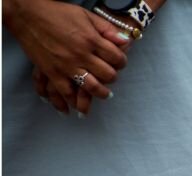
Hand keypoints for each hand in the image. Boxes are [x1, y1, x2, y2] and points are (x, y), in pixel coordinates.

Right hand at [7, 0, 126, 113]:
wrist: (27, 14)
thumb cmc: (57, 12)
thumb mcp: (86, 15)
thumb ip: (106, 29)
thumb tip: (125, 41)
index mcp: (91, 40)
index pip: (117, 58)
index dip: (121, 62)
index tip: (119, 62)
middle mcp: (81, 55)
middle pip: (108, 75)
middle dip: (112, 77)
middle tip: (110, 77)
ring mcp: (67, 65)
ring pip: (91, 87)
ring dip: (100, 93)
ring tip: (104, 94)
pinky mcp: (52, 72)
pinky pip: (65, 92)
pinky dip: (72, 102)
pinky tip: (76, 107)